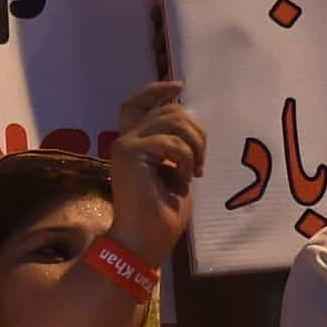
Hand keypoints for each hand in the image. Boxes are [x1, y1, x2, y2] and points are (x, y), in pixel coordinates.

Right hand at [103, 80, 205, 264]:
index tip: (179, 87)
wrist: (145, 240)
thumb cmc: (161, 214)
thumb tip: (187, 122)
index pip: (138, 103)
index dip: (157, 90)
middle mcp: (126, 139)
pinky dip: (185, 160)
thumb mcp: (174, 171)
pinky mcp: (129, 152)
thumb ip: (175, 145)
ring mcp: (125, 144)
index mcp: (134, 143)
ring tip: (194, 170)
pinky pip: (171, 142)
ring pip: (173, 120)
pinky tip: (183, 179)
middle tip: (201, 162)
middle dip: (196, 131)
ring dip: (194, 145)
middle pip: (169, 110)